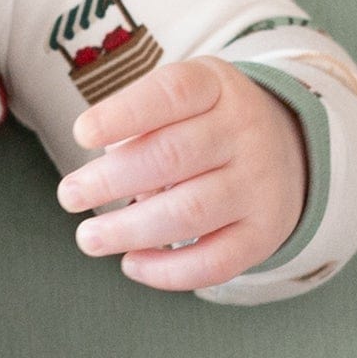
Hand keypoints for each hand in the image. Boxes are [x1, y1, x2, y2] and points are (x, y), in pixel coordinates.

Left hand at [54, 57, 308, 291]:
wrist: (287, 149)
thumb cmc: (206, 122)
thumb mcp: (180, 100)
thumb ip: (140, 123)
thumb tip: (104, 167)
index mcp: (216, 87)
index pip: (171, 93)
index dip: (124, 113)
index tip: (81, 133)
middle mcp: (245, 132)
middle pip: (173, 156)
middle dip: (111, 180)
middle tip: (69, 195)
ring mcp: (259, 184)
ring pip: (190, 212)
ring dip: (130, 230)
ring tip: (89, 238)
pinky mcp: (265, 232)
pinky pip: (215, 261)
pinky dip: (168, 271)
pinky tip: (132, 263)